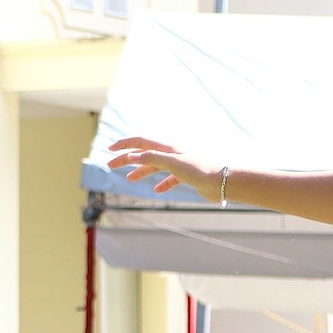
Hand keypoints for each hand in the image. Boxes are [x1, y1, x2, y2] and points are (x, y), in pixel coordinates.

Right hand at [104, 135, 219, 199]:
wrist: (222, 181)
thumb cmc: (199, 169)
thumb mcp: (172, 162)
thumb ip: (151, 158)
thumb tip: (131, 156)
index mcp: (168, 147)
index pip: (141, 142)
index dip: (125, 145)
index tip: (110, 150)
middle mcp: (173, 153)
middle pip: (144, 154)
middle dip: (127, 159)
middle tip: (111, 164)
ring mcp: (180, 165)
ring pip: (156, 167)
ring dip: (141, 171)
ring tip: (130, 179)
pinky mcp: (187, 176)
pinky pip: (170, 179)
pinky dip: (162, 184)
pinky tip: (157, 191)